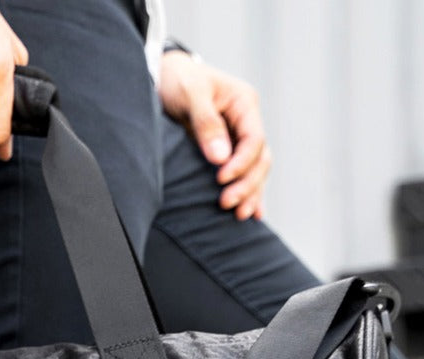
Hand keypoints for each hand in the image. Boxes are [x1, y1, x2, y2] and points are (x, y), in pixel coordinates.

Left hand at [158, 51, 271, 220]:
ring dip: (250, 193)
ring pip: (255, 170)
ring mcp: (238, 137)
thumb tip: (220, 158)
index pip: (254, 139)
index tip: (221, 179)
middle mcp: (246, 122)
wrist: (164, 77)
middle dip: (247, 184)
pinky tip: (252, 214)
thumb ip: (206, 124)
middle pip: (259, 158)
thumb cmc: (178, 81)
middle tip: (226, 203)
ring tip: (239, 215)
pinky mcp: (227, 151)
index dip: (241, 163)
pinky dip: (249, 192)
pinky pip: (243, 174)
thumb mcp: (190, 94)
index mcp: (244, 103)